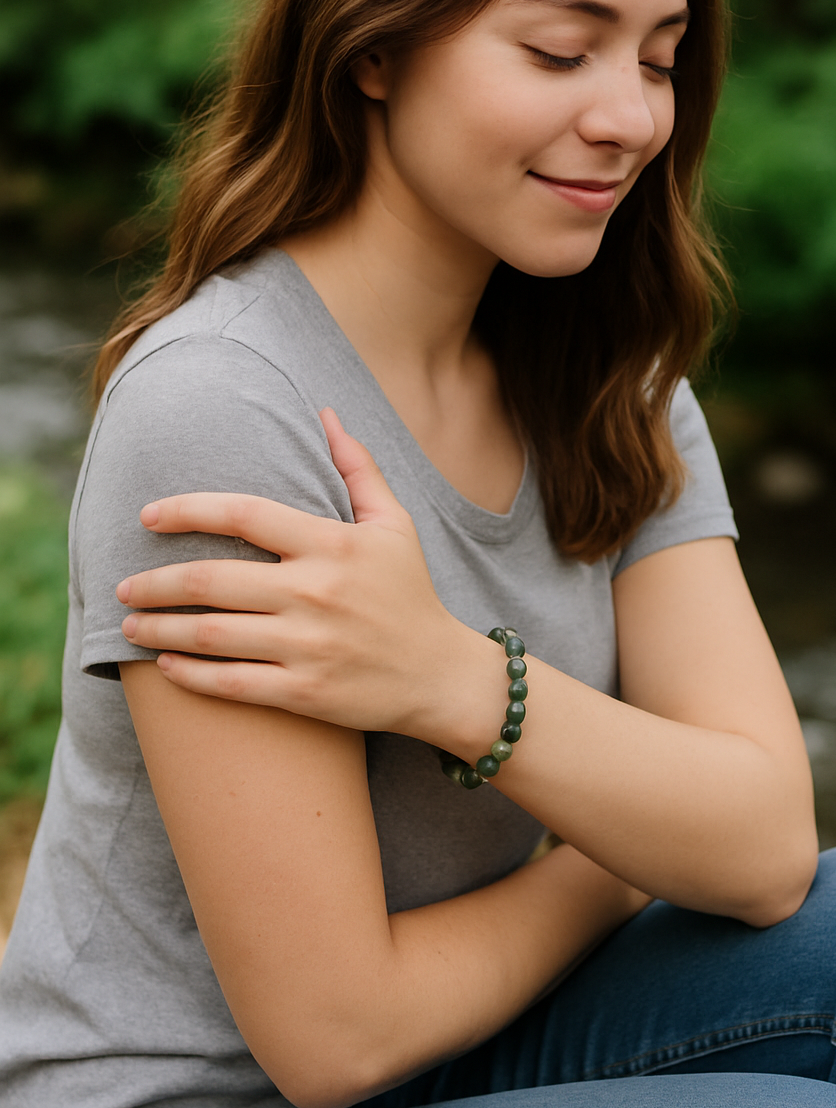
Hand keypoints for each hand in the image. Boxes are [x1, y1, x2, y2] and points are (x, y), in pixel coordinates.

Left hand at [118, 409, 466, 733]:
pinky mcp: (304, 692)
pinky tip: (165, 667)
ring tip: (130, 625)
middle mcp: (315, 592)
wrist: (441, 677)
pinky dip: (188, 675)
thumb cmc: (411, 594)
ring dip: (158, 629)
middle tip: (123, 586)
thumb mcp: (394, 524)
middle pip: (211, 578)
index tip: (148, 516)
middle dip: (154, 583)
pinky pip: (230, 682)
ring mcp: (308, 645)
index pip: (243, 513)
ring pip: (210, 633)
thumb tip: (325, 414)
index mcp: (332, 544)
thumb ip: (358, 468)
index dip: (187, 510)